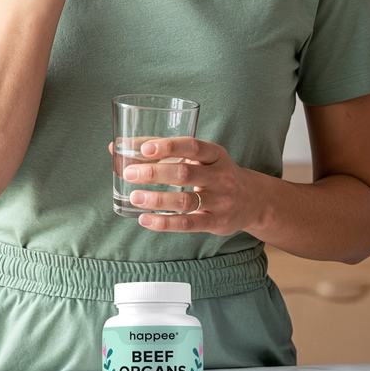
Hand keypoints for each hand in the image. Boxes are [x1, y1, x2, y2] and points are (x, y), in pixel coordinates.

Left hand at [106, 137, 261, 233]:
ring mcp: (220, 201)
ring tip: (134, 197)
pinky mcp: (216, 223)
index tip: (145, 149)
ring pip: (184, 201)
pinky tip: (145, 219)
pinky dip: (164, 223)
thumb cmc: (213, 172)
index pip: (193, 146)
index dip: (169, 147)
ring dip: (156, 199)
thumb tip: (117, 146)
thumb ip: (163, 150)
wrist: (253, 200)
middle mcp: (220, 176)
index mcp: (215, 154)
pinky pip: (187, 224)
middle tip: (129, 173)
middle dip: (154, 173)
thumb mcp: (199, 157)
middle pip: (185, 173)